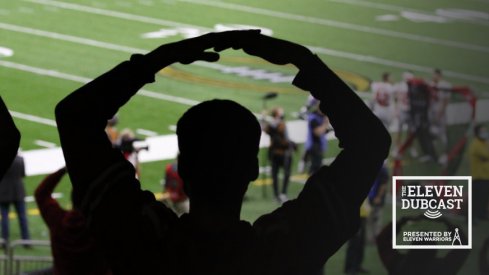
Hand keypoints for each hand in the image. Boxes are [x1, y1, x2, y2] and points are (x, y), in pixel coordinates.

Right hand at [145, 30, 260, 69]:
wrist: (169, 53)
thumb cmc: (182, 55)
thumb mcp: (198, 56)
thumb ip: (208, 55)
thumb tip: (219, 56)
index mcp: (211, 40)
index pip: (229, 37)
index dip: (241, 36)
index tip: (253, 36)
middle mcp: (210, 36)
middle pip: (231, 33)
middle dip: (245, 32)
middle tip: (260, 31)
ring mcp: (206, 38)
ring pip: (226, 35)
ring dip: (239, 35)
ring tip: (252, 35)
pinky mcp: (202, 42)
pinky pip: (217, 41)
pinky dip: (227, 41)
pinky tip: (236, 42)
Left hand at [214, 33, 312, 67]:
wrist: (290, 52)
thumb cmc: (277, 54)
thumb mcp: (261, 51)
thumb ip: (252, 48)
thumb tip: (245, 47)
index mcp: (249, 40)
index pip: (232, 41)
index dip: (221, 44)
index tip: (211, 50)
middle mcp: (250, 38)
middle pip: (231, 39)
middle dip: (219, 43)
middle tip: (207, 48)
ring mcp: (255, 40)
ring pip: (237, 40)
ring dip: (225, 44)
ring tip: (214, 49)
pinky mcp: (260, 43)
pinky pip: (248, 43)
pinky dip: (239, 44)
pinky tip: (232, 48)